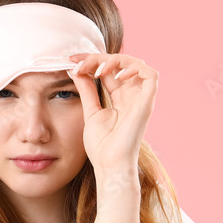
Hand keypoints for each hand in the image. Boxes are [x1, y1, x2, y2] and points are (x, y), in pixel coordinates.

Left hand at [67, 53, 158, 173]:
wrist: (109, 165)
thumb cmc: (102, 146)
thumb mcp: (90, 111)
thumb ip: (86, 90)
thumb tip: (76, 70)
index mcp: (120, 97)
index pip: (108, 69)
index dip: (92, 60)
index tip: (71, 59)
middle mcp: (132, 95)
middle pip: (120, 63)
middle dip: (98, 57)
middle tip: (78, 62)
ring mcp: (141, 98)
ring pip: (135, 63)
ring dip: (115, 59)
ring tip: (95, 69)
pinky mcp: (147, 103)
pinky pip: (151, 75)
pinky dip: (134, 68)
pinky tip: (115, 76)